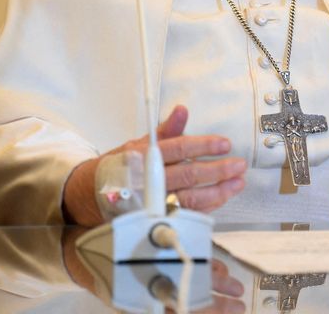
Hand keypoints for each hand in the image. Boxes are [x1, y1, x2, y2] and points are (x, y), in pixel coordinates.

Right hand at [64, 105, 246, 225]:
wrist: (90, 195)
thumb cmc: (120, 166)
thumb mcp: (138, 142)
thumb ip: (166, 129)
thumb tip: (182, 109)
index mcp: (144, 155)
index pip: (178, 148)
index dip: (203, 145)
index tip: (224, 143)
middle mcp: (148, 179)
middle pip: (188, 175)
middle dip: (217, 170)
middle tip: (238, 165)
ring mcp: (152, 202)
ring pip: (190, 198)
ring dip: (217, 191)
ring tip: (237, 182)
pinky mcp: (156, 218)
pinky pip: (185, 214)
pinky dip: (206, 207)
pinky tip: (222, 197)